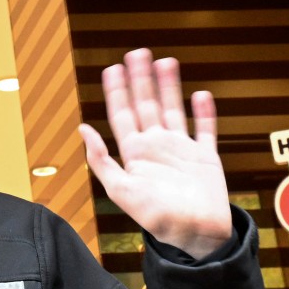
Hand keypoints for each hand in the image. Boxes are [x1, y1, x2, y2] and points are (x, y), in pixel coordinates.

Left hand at [78, 49, 231, 259]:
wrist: (194, 235)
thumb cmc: (156, 218)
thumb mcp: (120, 190)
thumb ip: (101, 160)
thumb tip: (83, 130)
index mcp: (134, 154)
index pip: (122, 115)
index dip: (116, 91)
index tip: (112, 68)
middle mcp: (156, 147)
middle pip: (146, 105)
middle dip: (140, 79)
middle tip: (137, 52)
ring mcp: (181, 149)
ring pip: (173, 109)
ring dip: (168, 86)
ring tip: (165, 62)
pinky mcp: (205, 157)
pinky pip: (204, 129)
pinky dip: (203, 112)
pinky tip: (200, 94)